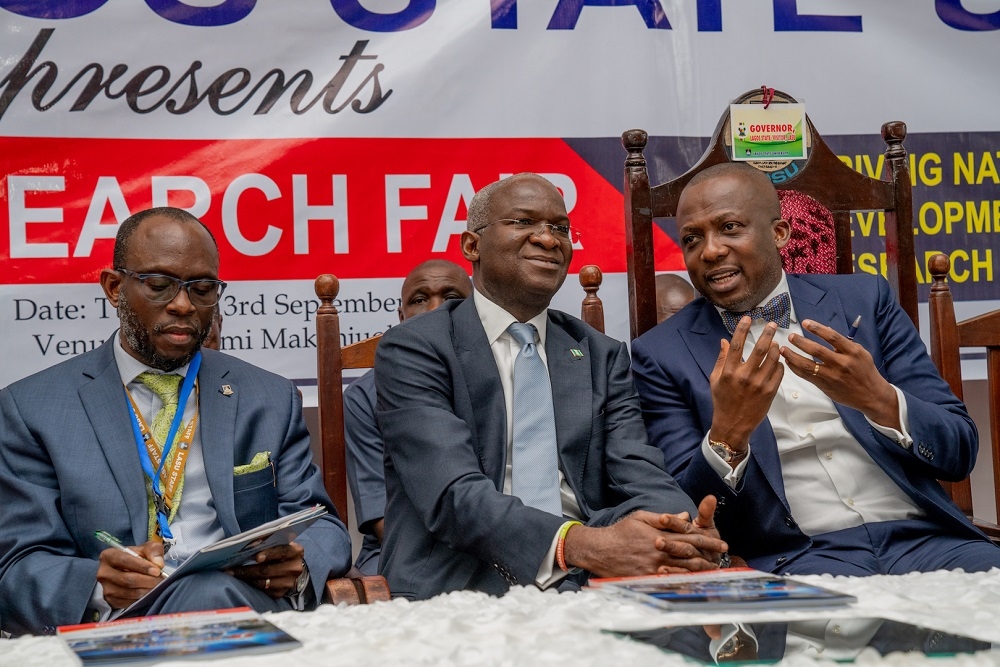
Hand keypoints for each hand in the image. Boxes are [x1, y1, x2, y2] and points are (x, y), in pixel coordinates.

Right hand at [97, 540, 165, 609]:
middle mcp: (104, 573)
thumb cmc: (136, 557)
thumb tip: (158, 564)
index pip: (124, 561)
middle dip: (148, 580)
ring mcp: (106, 589)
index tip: (157, 570)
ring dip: (147, 590)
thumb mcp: (145, 548)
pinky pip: (130, 602)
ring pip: (130, 592)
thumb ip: (153, 550)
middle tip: (162, 580)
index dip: (142, 566)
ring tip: (158, 586)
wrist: (129, 570)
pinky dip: (143, 598)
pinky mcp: (111, 601)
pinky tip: (150, 592)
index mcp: (108, 556)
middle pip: (128, 579)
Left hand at [226, 542, 304, 598]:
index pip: (282, 552)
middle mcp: (294, 568)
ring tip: (232, 574)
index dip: (269, 554)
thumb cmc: (281, 552)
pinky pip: (262, 590)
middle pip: (268, 570)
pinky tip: (241, 580)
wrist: (292, 568)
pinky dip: (250, 584)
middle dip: (247, 569)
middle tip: (231, 569)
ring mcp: (288, 583)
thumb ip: (268, 541)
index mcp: (296, 552)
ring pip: (263, 582)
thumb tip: (251, 542)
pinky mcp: (280, 593)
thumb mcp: (279, 543)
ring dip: (245, 578)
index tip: (256, 557)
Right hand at [563, 503, 727, 577]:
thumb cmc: (620, 532)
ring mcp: (653, 567)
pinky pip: (669, 581)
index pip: (690, 538)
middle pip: (690, 556)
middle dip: (709, 558)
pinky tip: (693, 583)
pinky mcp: (647, 578)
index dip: (708, 542)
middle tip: (723, 560)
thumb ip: (664, 518)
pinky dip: (683, 582)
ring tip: (714, 573)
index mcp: (660, 535)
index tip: (721, 544)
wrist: (600, 549)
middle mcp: (659, 552)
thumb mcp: (641, 517)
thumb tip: (684, 516)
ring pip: (682, 570)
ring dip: (700, 572)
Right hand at [709, 318, 783, 449]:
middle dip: (767, 333)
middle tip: (773, 324)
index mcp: (728, 371)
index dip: (742, 329)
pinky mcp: (770, 392)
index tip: (748, 318)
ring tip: (776, 342)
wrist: (733, 424)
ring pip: (772, 359)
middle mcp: (744, 376)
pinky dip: (779, 363)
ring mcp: (759, 384)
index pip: (736, 345)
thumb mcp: (715, 379)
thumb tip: (724, 341)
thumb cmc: (722, 401)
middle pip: (759, 349)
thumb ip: (721, 359)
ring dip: (776, 347)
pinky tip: (778, 360)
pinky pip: (778, 372)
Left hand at [782, 319, 899, 428]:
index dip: (817, 328)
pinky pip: (807, 376)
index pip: (832, 337)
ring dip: (793, 356)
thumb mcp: (860, 353)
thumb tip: (825, 329)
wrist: (871, 395)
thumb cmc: (865, 371)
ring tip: (784, 349)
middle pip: (817, 350)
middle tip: (791, 336)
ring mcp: (833, 376)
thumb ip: (842, 343)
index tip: (806, 323)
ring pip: (808, 365)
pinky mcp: (825, 386)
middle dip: (801, 342)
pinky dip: (796, 368)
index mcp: (852, 352)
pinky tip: (789, 362)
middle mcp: (842, 363)